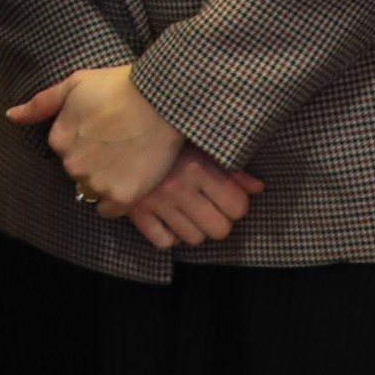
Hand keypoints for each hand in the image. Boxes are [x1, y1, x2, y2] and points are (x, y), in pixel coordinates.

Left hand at [10, 64, 187, 216]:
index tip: (102, 129)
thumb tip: (11, 116)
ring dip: (105, 180)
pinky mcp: (123, 197)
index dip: (84, 140)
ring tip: (127, 158)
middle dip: (93, 161)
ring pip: (93, 190)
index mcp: (59, 140)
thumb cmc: (119, 87)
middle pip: (77, 171)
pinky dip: (119, 199)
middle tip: (117, 143)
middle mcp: (73, 165)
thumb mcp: (75, 84)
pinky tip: (131, 179)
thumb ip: (41, 104)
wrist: (162, 102)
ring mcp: (97, 183)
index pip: (64, 150)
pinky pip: (110, 210)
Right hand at [124, 147, 265, 249]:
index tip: (230, 198)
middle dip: (220, 221)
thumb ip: (232, 168)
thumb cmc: (165, 136)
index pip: (237, 206)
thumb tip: (258, 189)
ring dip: (195, 228)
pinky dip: (170, 236)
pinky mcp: (136, 212)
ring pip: (193, 239)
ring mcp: (156, 203)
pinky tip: (170, 219)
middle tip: (211, 208)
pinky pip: (164, 242)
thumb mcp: (200, 144)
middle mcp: (178, 188)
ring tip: (190, 211)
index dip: (238, 205)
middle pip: (219, 230)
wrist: (117, 131)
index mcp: (198, 167)